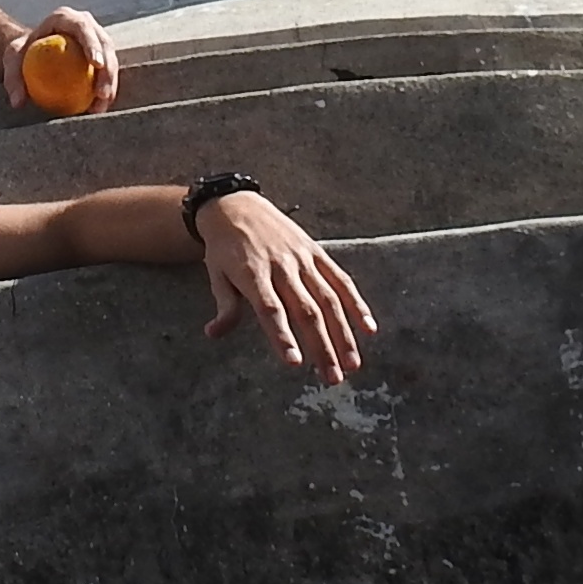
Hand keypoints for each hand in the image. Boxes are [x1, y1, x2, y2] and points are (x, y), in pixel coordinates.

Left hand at [2, 7, 122, 114]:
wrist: (32, 52)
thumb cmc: (22, 53)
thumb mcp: (11, 60)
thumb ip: (12, 78)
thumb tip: (17, 102)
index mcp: (65, 17)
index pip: (83, 28)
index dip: (93, 44)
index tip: (97, 64)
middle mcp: (85, 24)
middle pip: (104, 44)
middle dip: (109, 69)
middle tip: (102, 94)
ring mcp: (95, 38)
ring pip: (111, 60)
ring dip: (110, 84)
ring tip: (101, 107)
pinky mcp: (100, 54)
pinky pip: (107, 72)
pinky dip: (105, 89)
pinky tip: (99, 109)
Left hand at [201, 193, 375, 383]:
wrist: (236, 204)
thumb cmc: (224, 247)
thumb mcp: (216, 274)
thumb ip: (224, 306)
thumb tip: (214, 334)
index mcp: (253, 273)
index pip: (271, 310)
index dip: (283, 336)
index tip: (295, 363)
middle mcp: (282, 266)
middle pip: (306, 310)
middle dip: (322, 347)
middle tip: (332, 378)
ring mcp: (303, 259)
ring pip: (329, 299)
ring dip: (344, 334)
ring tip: (353, 364)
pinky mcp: (316, 252)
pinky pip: (340, 279)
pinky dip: (357, 304)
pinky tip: (368, 328)